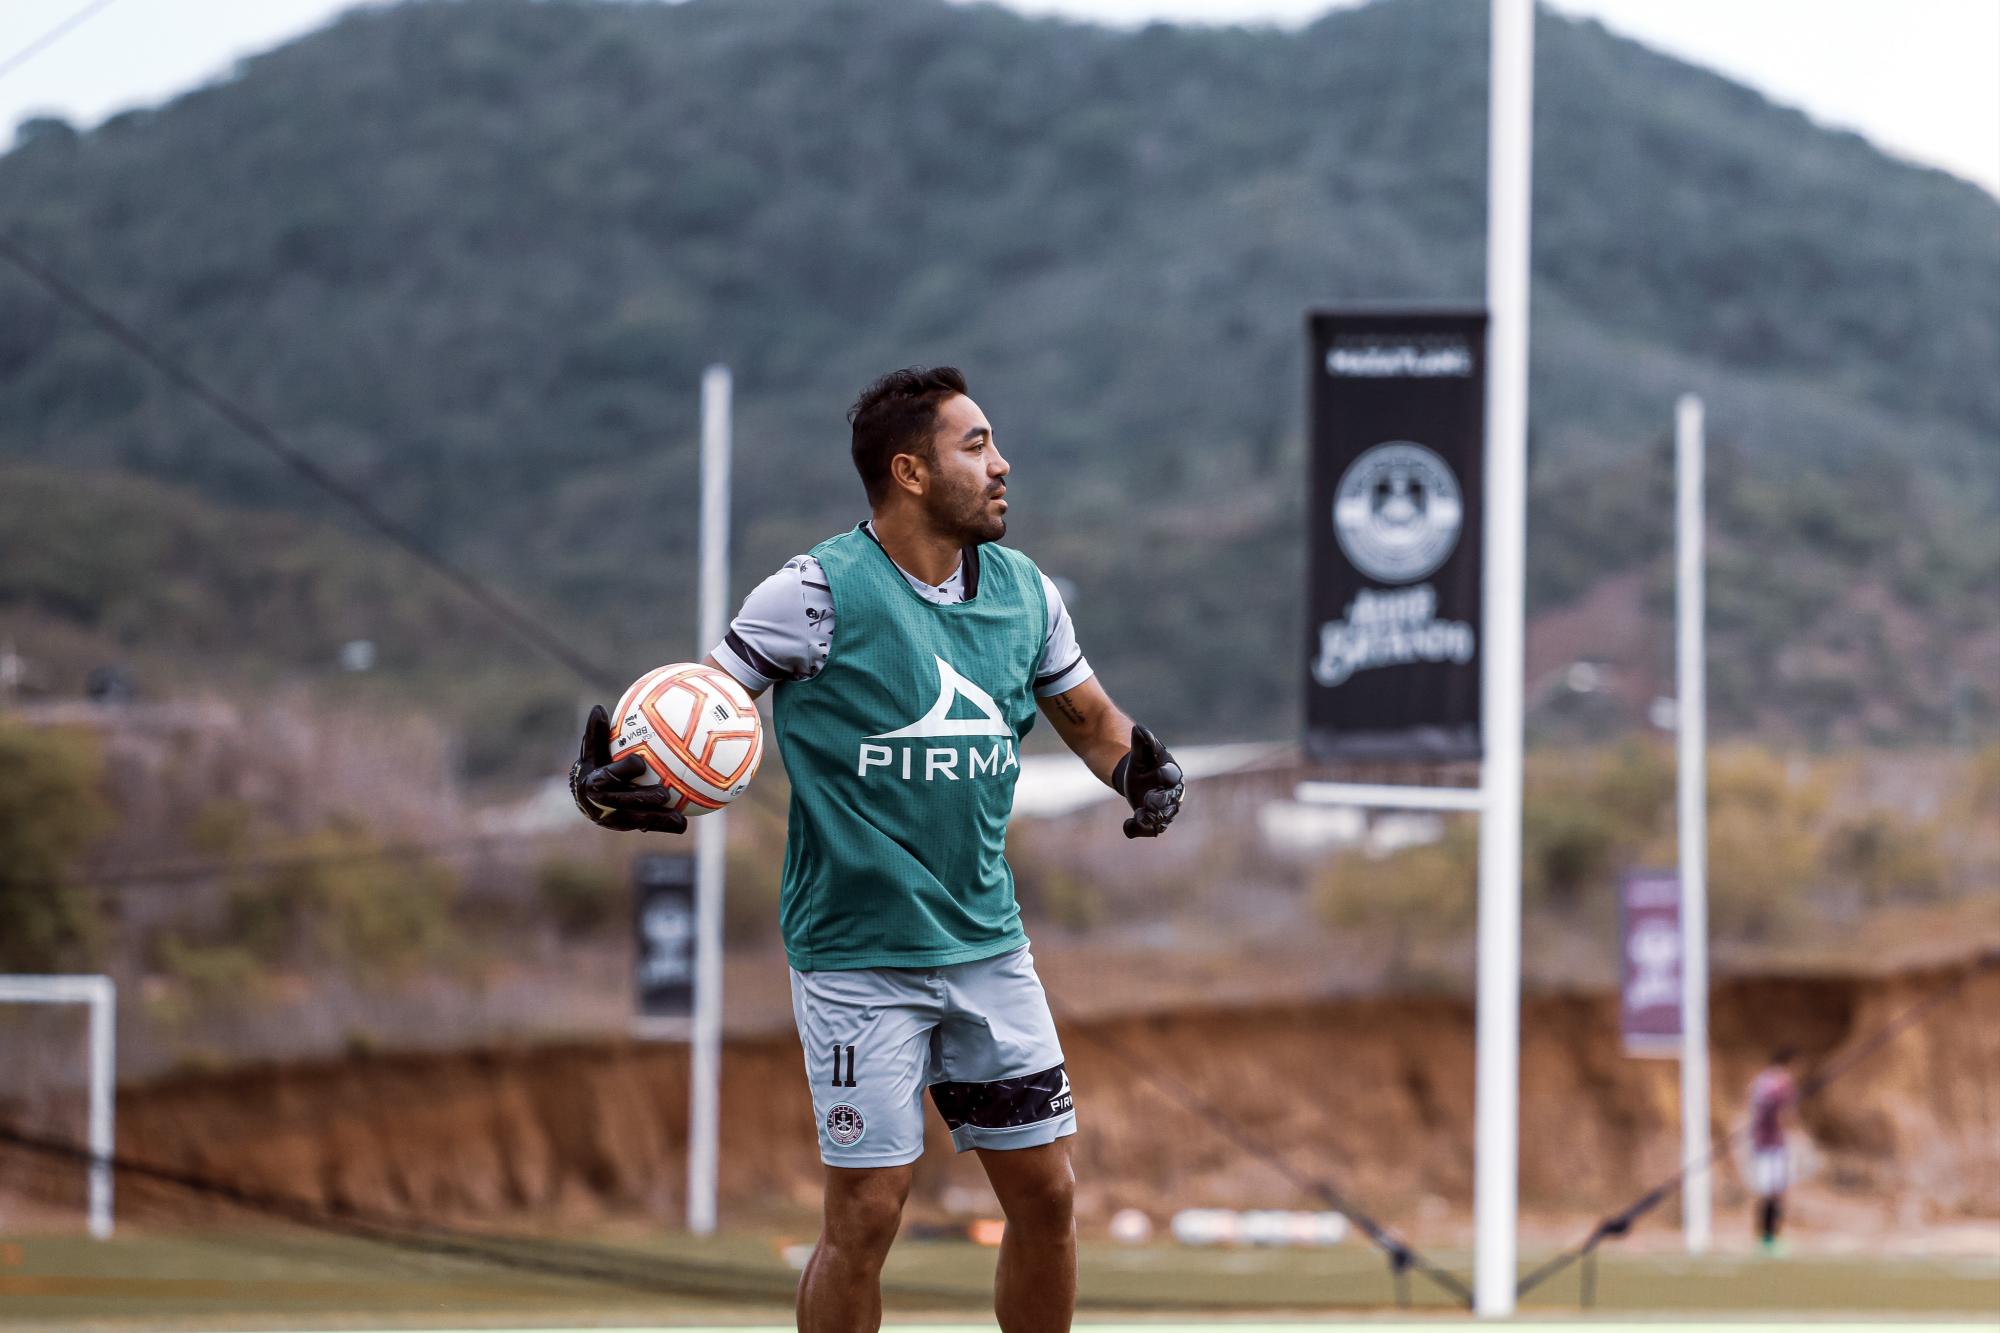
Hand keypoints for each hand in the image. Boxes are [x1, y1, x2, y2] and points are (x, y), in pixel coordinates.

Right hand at [569, 704, 687, 833]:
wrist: (587, 797)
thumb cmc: (595, 765)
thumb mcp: (592, 750)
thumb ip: (596, 733)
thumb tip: (598, 709)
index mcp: (593, 782)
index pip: (607, 778)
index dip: (623, 771)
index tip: (640, 762)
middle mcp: (602, 804)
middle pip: (623, 803)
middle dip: (642, 799)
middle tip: (663, 793)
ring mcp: (614, 818)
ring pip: (637, 820)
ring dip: (658, 820)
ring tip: (679, 819)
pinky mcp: (627, 827)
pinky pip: (647, 827)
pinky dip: (665, 826)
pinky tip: (683, 824)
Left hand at [1112, 724, 1183, 838]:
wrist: (1139, 778)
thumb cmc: (1144, 762)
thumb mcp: (1141, 752)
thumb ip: (1141, 742)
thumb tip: (1138, 728)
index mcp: (1171, 773)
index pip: (1172, 776)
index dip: (1166, 775)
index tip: (1159, 773)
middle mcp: (1172, 793)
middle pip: (1170, 801)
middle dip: (1160, 802)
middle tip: (1148, 802)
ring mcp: (1165, 808)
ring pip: (1162, 818)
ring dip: (1150, 819)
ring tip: (1138, 817)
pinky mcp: (1154, 820)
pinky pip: (1151, 829)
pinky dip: (1140, 830)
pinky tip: (1127, 826)